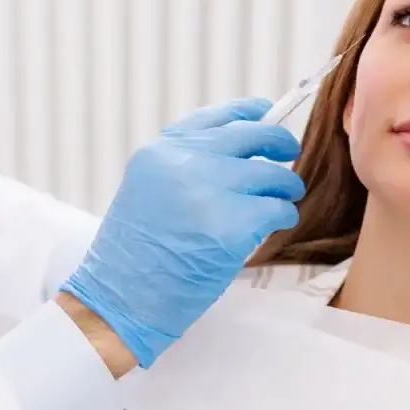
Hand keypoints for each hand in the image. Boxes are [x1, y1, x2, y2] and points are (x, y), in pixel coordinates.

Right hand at [59, 98, 303, 367]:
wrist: (119, 299)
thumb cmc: (134, 257)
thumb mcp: (146, 192)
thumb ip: (184, 167)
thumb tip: (238, 153)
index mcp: (160, 152)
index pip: (214, 117)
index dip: (246, 112)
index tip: (265, 111)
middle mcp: (183, 162)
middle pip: (251, 136)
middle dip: (279, 143)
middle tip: (290, 154)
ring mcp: (208, 192)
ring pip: (272, 175)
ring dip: (284, 188)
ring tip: (283, 202)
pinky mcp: (231, 226)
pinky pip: (277, 209)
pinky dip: (283, 216)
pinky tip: (276, 225)